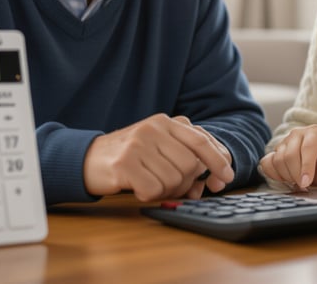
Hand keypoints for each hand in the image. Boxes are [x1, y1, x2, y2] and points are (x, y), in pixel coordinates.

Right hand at [83, 114, 233, 200]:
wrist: (88, 158)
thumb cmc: (130, 156)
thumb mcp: (158, 146)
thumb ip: (185, 157)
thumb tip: (211, 181)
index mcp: (165, 122)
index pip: (201, 140)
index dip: (218, 160)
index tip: (227, 176)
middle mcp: (153, 128)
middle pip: (190, 165)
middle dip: (185, 183)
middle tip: (168, 185)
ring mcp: (138, 144)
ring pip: (174, 180)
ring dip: (165, 191)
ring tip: (149, 183)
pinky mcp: (124, 164)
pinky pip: (153, 190)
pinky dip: (148, 195)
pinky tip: (137, 187)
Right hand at [258, 124, 316, 188]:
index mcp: (315, 133)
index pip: (308, 148)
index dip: (306, 167)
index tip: (306, 183)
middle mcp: (297, 134)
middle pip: (289, 155)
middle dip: (295, 175)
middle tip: (304, 186)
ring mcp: (284, 142)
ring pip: (278, 160)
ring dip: (287, 176)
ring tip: (298, 182)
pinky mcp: (274, 151)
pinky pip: (267, 163)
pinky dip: (274, 174)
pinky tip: (285, 179)